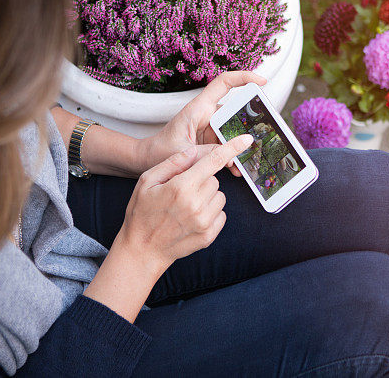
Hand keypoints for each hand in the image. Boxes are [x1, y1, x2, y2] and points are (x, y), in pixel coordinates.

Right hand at [116, 133, 253, 270]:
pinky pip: (222, 214)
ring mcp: (204, 222)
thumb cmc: (141, 212)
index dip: (231, 148)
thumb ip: (173, 163)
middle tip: (183, 191)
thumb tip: (194, 151)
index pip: (212, 162)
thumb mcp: (147, 181)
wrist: (142, 249)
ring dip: (208, 198)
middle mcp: (196, 204)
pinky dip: (211, 213)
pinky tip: (193, 218)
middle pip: (215, 180)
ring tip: (187, 206)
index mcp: (181, 187)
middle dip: (202, 181)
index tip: (247, 139)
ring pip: (220, 197)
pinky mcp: (209, 236)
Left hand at [143, 71, 265, 175]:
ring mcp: (211, 127)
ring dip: (239, 147)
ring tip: (244, 163)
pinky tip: (236, 169)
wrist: (149, 160)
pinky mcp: (211, 140)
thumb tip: (231, 155)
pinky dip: (232, 156)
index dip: (244, 77)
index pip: (223, 83)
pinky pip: (228, 145)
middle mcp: (207, 114)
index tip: (262, 82)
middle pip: (235, 111)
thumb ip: (208, 154)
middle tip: (260, 138)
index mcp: (199, 108)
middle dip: (249, 125)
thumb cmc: (160, 151)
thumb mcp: (184, 153)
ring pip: (234, 132)